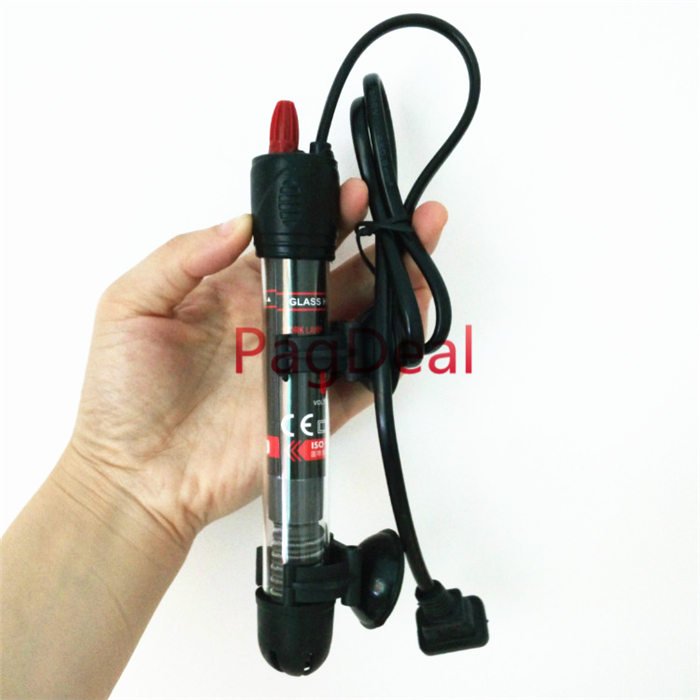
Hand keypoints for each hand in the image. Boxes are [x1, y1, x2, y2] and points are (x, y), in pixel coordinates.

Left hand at [63, 179, 447, 547]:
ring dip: (397, 289)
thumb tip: (239, 222)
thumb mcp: (131, 306)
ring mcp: (298, 366)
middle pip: (342, 277)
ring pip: (362, 322)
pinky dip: (390, 356)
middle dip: (382, 245)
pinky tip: (408, 324)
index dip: (327, 219)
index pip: (295, 247)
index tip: (351, 195)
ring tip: (421, 258)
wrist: (135, 476)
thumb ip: (181, 257)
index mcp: (238, 293)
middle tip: (413, 219)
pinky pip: (363, 380)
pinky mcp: (314, 410)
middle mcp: (276, 325)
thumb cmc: (122, 395)